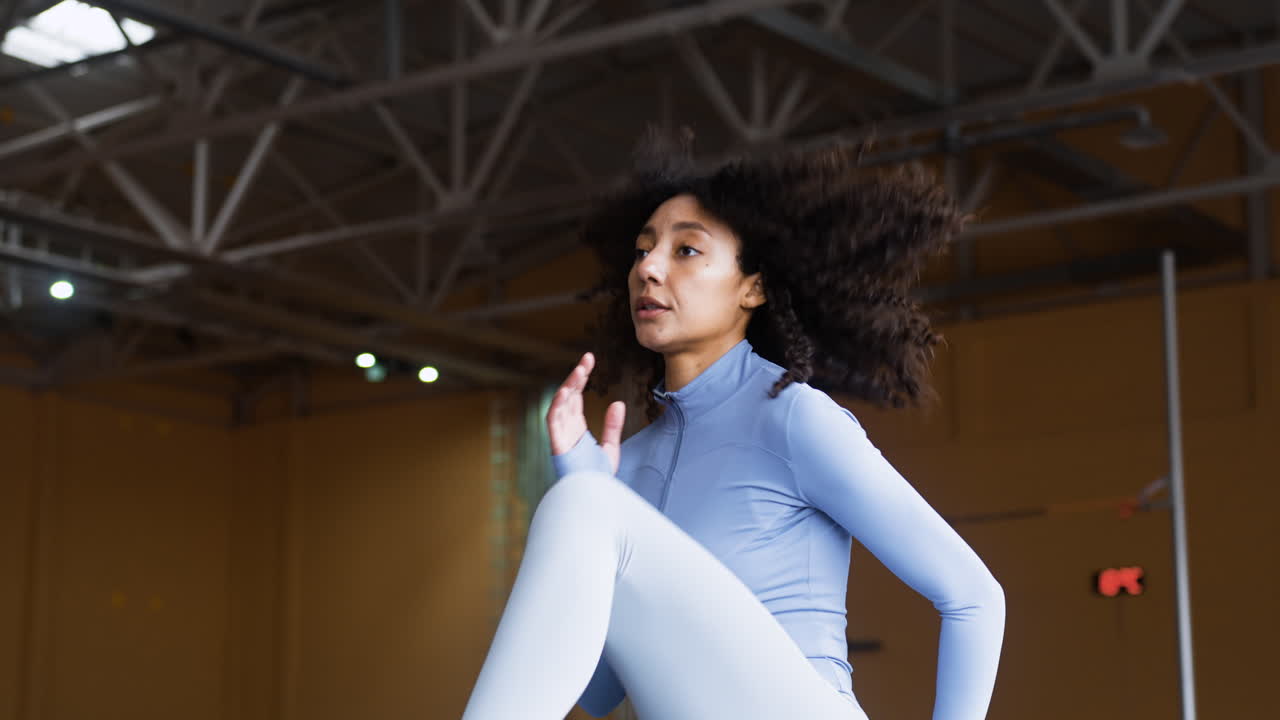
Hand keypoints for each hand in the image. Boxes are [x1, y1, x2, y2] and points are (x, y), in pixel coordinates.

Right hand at [546, 352, 625, 474]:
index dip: (581, 377)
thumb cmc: (597, 478)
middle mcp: (566, 429)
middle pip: (569, 396)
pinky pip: (553, 422)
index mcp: (576, 428)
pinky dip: (557, 406)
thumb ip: (613, 426)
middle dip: (576, 377)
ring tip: (580, 371)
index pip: (576, 396)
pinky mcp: (557, 445)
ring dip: (568, 387)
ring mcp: (560, 436)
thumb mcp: (610, 448)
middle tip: (587, 359)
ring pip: (560, 405)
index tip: (590, 359)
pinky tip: (566, 391)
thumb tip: (618, 403)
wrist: (593, 499)